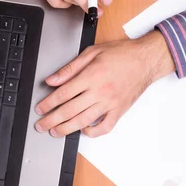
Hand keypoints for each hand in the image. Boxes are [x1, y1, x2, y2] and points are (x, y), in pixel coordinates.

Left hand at [34, 30, 174, 137]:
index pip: (63, 94)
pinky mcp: (119, 110)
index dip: (48, 103)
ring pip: (84, 121)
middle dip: (52, 120)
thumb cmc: (121, 54)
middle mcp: (100, 91)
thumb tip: (52, 80)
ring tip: (55, 132)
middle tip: (41, 125)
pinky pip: (105, 127)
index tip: (40, 109)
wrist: (146, 60)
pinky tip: (84, 130)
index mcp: (91, 76)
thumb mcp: (92, 53)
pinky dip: (93, 132)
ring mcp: (110, 103)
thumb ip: (70, 68)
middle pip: (70, 110)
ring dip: (67, 129)